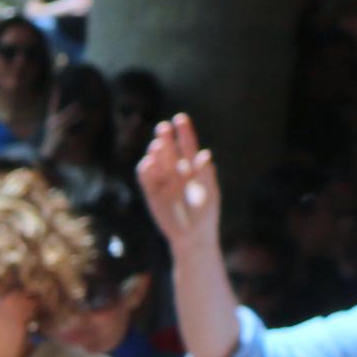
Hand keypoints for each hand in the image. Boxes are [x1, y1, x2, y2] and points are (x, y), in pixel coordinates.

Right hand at [135, 113, 220, 257]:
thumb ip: (206, 174)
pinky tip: (148, 162)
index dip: (184, 132)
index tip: (180, 118)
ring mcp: (163, 183)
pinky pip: (146, 179)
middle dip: (166, 139)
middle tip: (162, 128)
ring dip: (155, 153)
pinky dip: (146, 170)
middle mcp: (176, 172)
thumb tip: (204, 154)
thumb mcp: (210, 193)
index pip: (188, 146)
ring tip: (157, 145)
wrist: (192, 237)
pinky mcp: (151, 194)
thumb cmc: (206, 215)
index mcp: (193, 169)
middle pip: (169, 151)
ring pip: (156, 163)